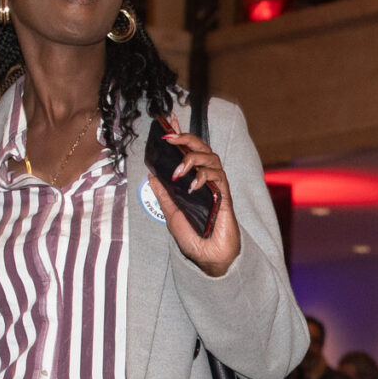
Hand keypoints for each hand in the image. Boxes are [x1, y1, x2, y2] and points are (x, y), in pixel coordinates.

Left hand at [149, 130, 239, 277]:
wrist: (209, 258)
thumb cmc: (195, 238)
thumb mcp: (172, 214)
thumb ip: (164, 194)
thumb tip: (151, 176)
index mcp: (195, 181)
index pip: (189, 151)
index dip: (181, 134)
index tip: (170, 119)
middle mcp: (207, 180)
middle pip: (202, 148)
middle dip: (186, 139)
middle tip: (169, 138)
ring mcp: (218, 187)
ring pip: (211, 158)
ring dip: (192, 159)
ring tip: (178, 173)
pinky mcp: (225, 196)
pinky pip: (218, 177)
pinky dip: (203, 177)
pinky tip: (192, 186)